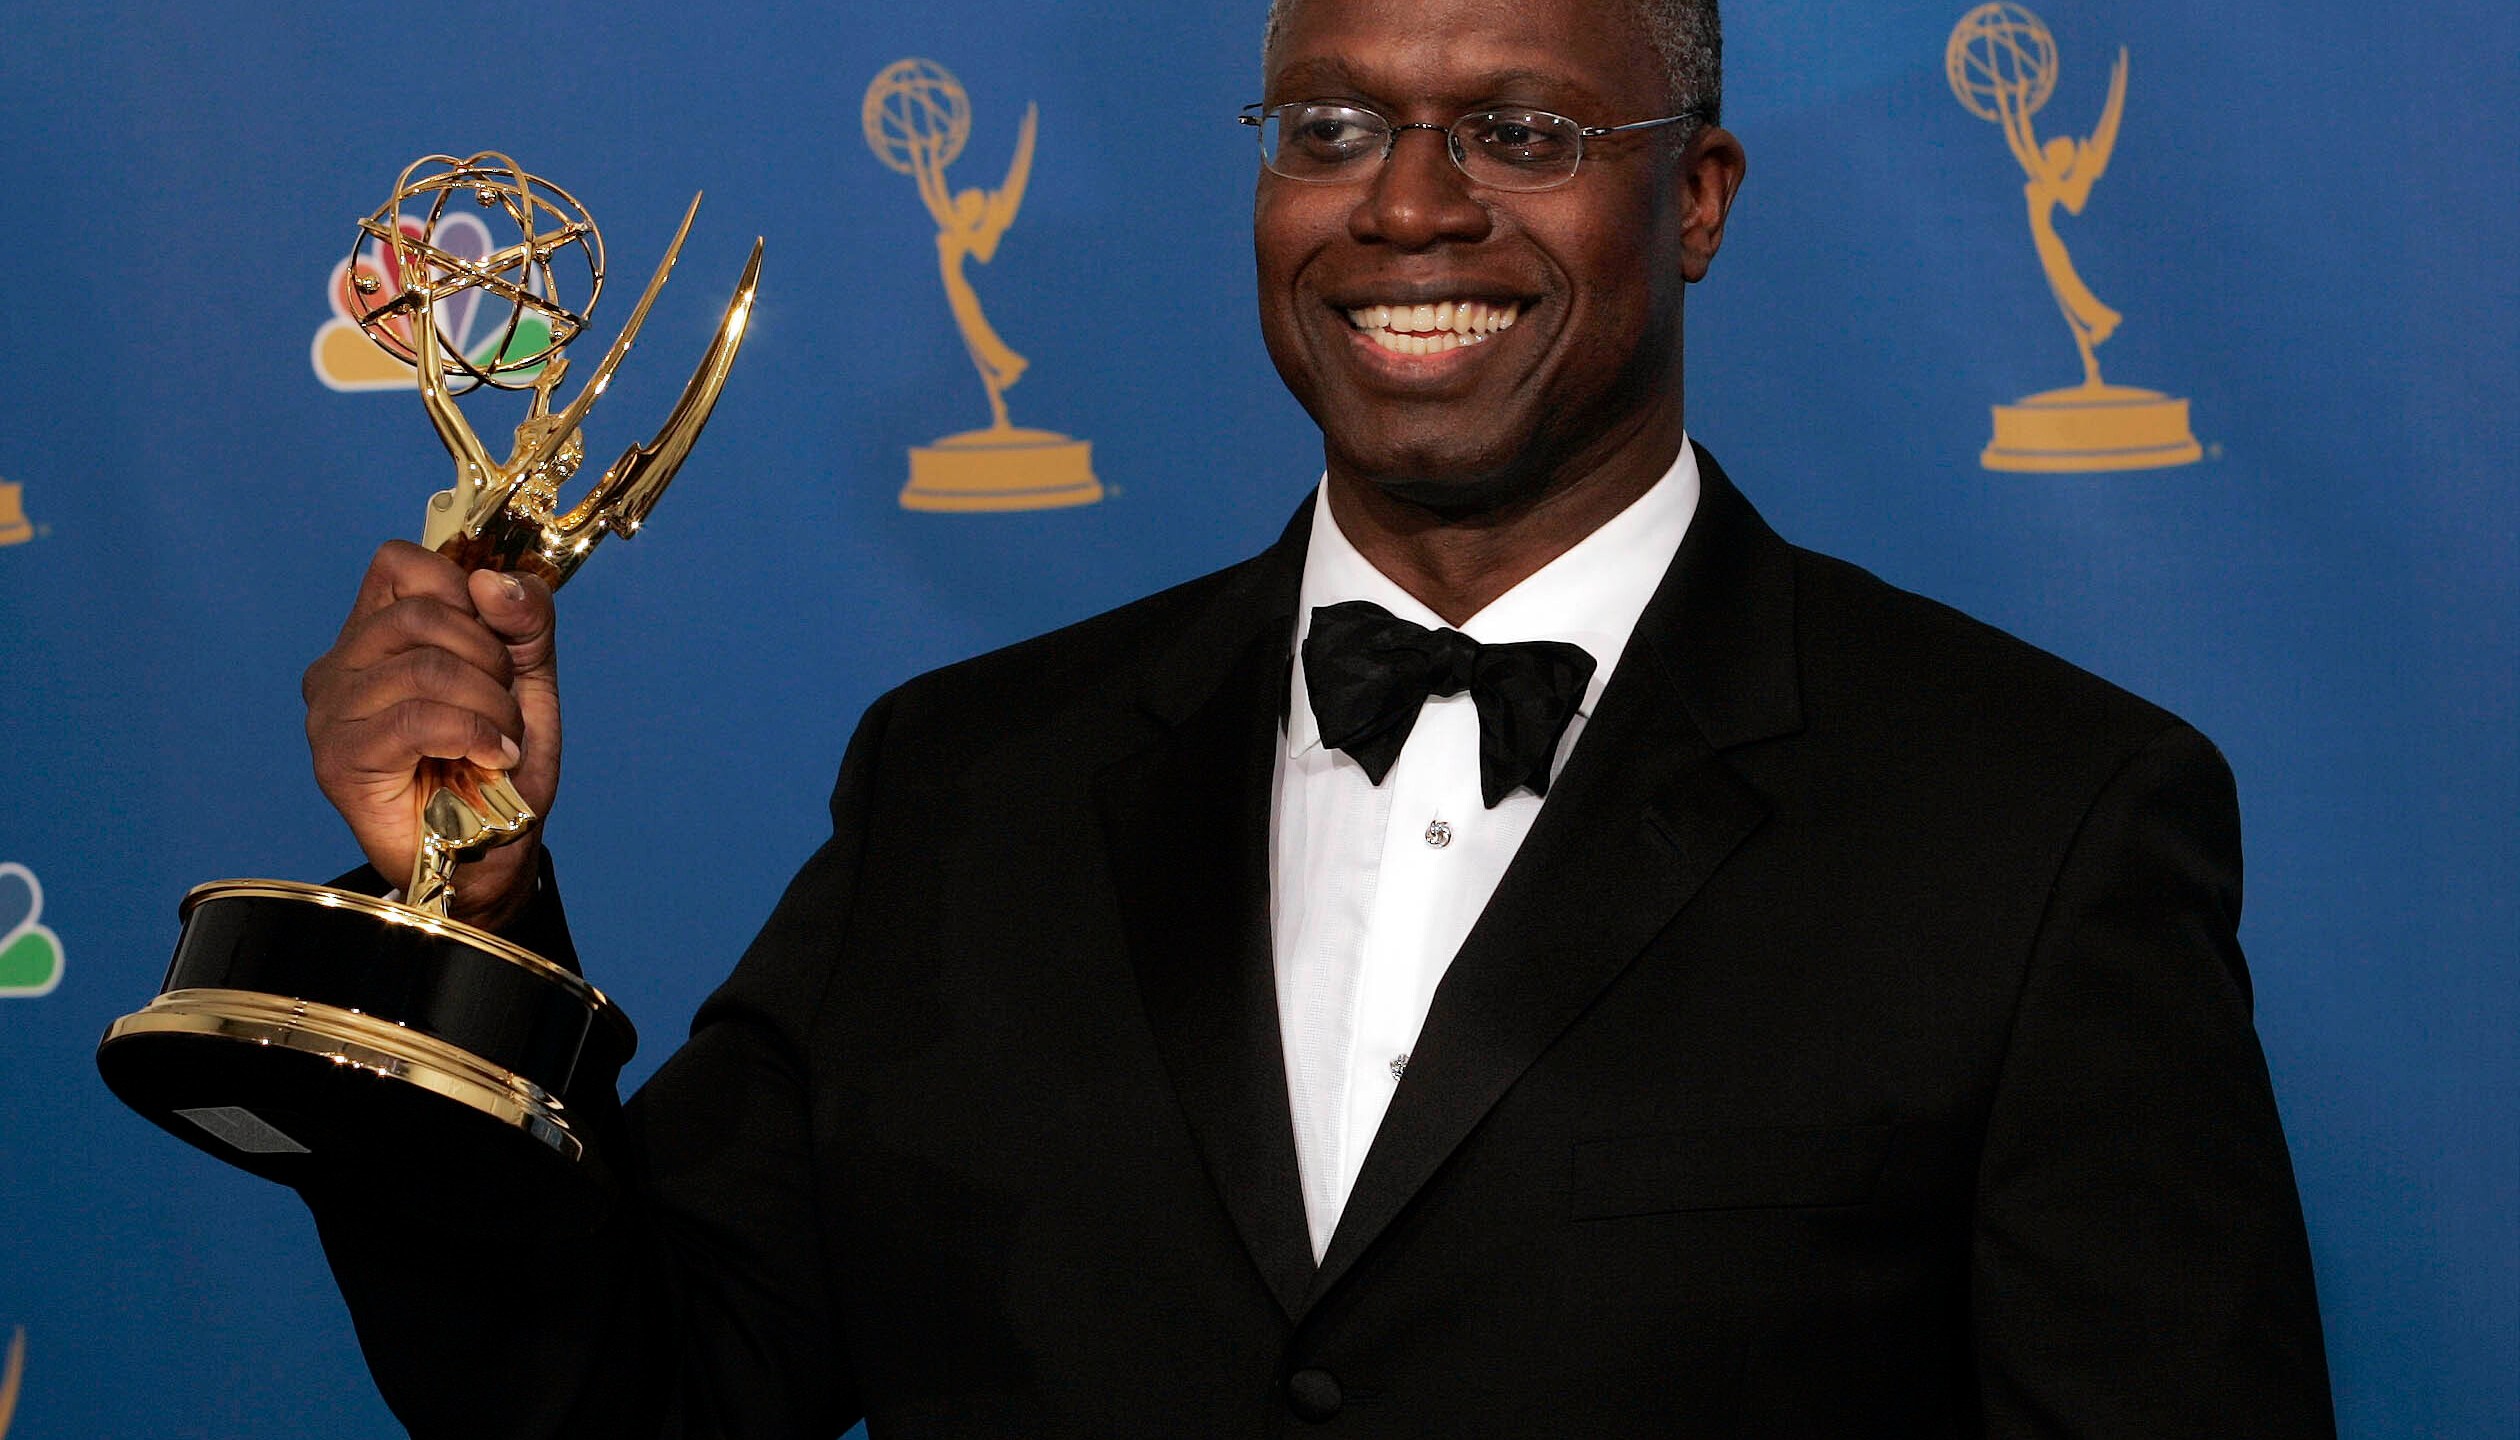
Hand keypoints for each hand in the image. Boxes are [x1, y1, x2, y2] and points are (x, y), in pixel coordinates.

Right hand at [303, 541, 560, 930]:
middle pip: (420, 615)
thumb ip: (524, 620)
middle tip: (504, 705)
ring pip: (423, 667)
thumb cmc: (498, 764)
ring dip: (489, 705)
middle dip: (490, 659)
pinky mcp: (338, 760)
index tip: (496, 644)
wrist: (491, 852)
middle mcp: (340, 666)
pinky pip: (415, 720)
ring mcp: (331, 713)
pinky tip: (490, 758)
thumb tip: (492, 582)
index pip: (401, 563)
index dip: (463, 592)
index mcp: (374, 633)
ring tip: (501, 740)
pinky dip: (473, 735)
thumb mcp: (527, 676)